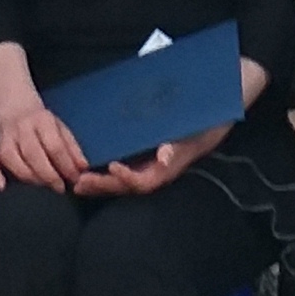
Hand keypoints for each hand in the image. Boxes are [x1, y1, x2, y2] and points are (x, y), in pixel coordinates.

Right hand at [0, 106, 87, 192]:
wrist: (15, 108)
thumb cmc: (43, 124)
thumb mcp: (61, 128)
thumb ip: (73, 148)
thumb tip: (83, 168)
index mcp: (42, 120)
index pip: (54, 145)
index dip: (65, 164)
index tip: (74, 179)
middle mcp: (21, 128)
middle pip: (32, 153)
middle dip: (48, 174)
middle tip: (59, 187)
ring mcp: (5, 138)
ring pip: (11, 158)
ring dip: (27, 176)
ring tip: (41, 185)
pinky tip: (2, 187)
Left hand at [85, 123, 224, 199]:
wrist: (216, 110)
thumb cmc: (205, 121)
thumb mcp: (196, 131)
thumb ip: (178, 146)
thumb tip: (163, 158)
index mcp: (168, 168)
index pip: (144, 182)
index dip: (127, 179)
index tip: (112, 168)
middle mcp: (157, 170)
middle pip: (127, 185)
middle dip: (103, 185)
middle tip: (78, 182)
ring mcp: (150, 164)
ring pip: (122, 179)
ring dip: (100, 181)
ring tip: (78, 179)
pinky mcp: (144, 155)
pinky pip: (123, 166)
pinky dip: (105, 168)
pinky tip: (89, 163)